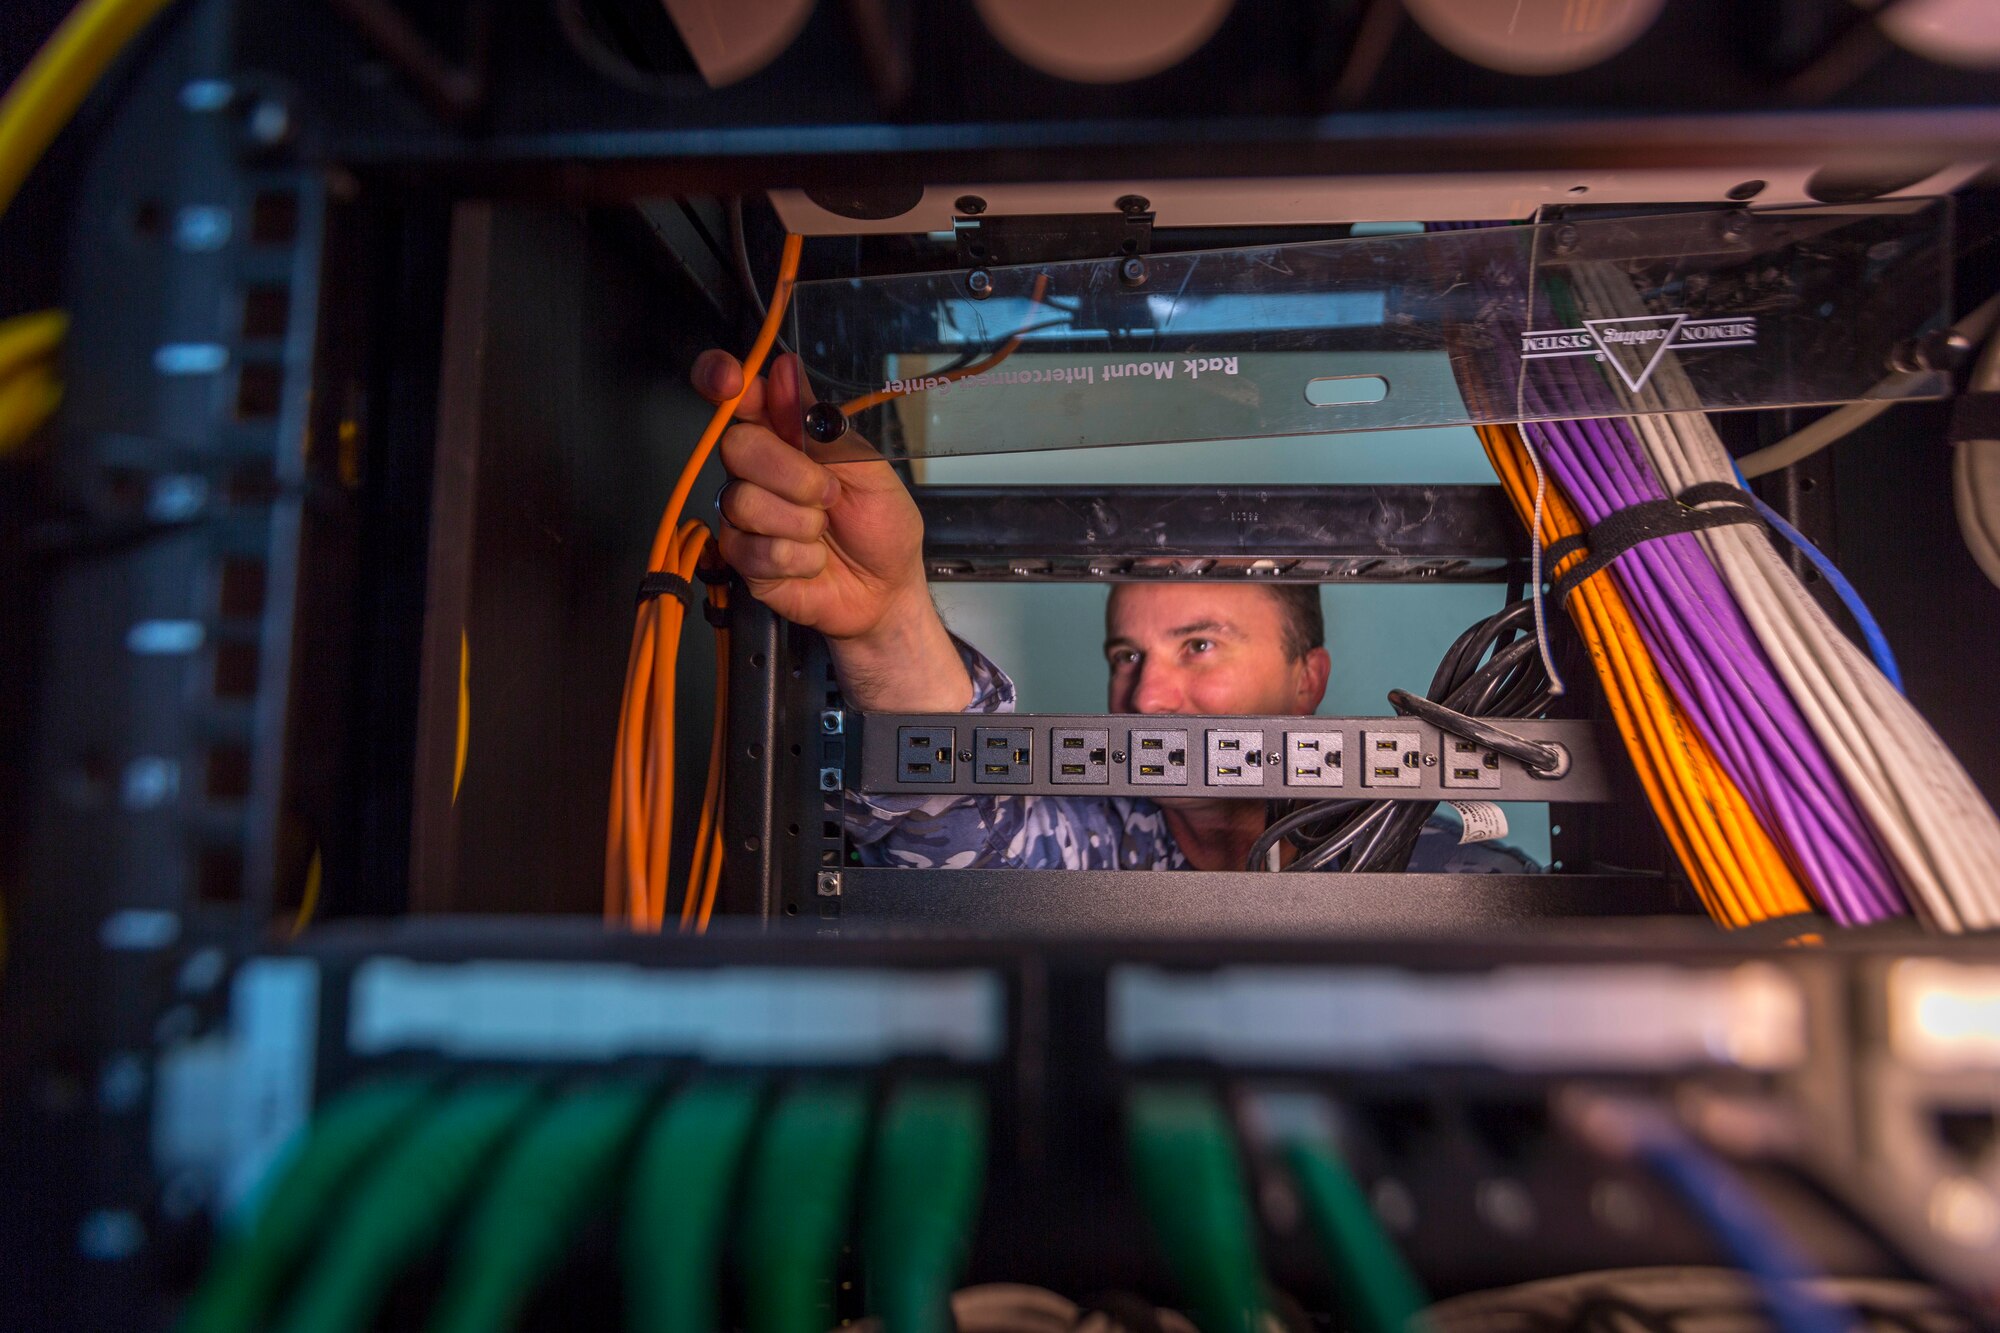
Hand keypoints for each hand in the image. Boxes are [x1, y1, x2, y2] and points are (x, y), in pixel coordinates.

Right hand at [695, 350, 925, 642]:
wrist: (885, 590)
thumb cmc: (881, 526)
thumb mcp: (869, 471)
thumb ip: (823, 428)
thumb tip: (785, 371)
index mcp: (785, 436)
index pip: (738, 396)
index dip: (722, 380)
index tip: (730, 381)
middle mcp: (756, 469)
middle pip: (735, 446)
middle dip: (791, 474)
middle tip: (829, 496)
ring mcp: (744, 513)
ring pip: (745, 501)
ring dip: (802, 523)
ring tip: (824, 533)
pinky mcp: (742, 557)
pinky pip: (755, 549)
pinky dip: (799, 559)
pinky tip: (813, 562)